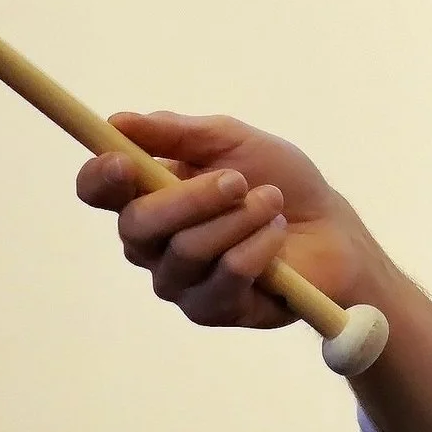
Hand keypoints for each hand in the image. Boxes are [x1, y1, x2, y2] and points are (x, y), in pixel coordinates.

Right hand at [74, 111, 377, 327]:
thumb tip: (118, 122)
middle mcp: (152, 243)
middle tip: (237, 180)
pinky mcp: (210, 309)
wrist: (332, 229)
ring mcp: (178, 281)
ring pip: (187, 250)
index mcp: (147, 195)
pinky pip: (227, 273)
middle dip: (190, 198)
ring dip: (240, 218)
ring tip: (272, 201)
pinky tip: (277, 233)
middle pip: (135, 226)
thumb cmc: (279, 181)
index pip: (98, 191)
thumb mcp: (231, 140)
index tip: (123, 162)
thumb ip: (176, 132)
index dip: (100, 178)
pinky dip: (260, 245)